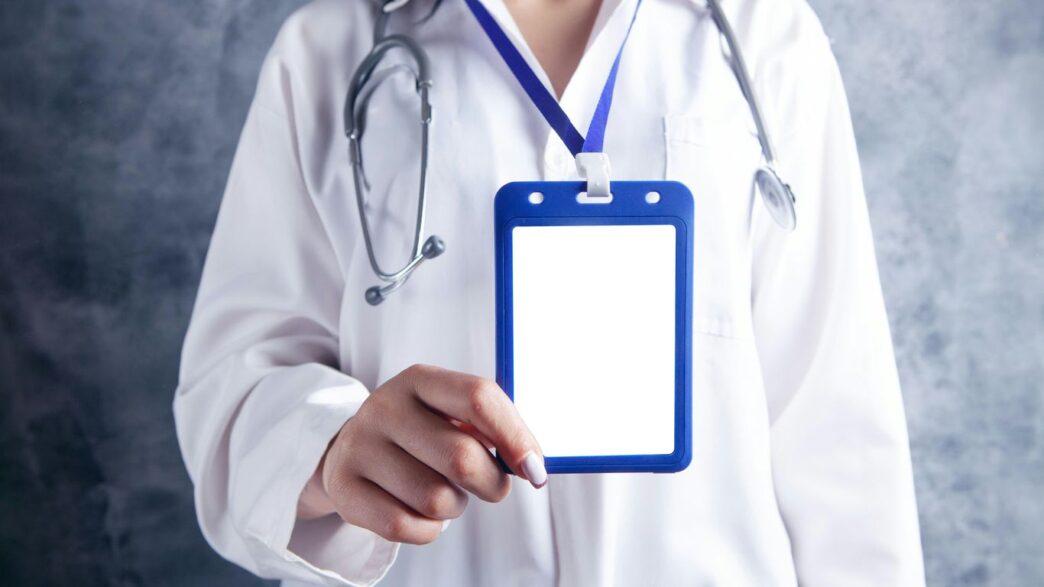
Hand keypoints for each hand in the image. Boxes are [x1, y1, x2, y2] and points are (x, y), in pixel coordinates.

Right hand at [298, 364, 545, 544]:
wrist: (349, 451)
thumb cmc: (421, 435)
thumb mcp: (450, 415)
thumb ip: (491, 430)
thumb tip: (530, 465)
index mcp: (420, 380)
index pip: (479, 397)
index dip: (516, 436)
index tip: (536, 471)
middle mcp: (385, 406)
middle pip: (462, 456)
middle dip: (492, 483)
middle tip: (492, 486)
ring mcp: (359, 446)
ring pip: (436, 499)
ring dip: (455, 507)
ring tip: (443, 492)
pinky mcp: (343, 488)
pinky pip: (406, 527)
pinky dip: (427, 530)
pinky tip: (418, 511)